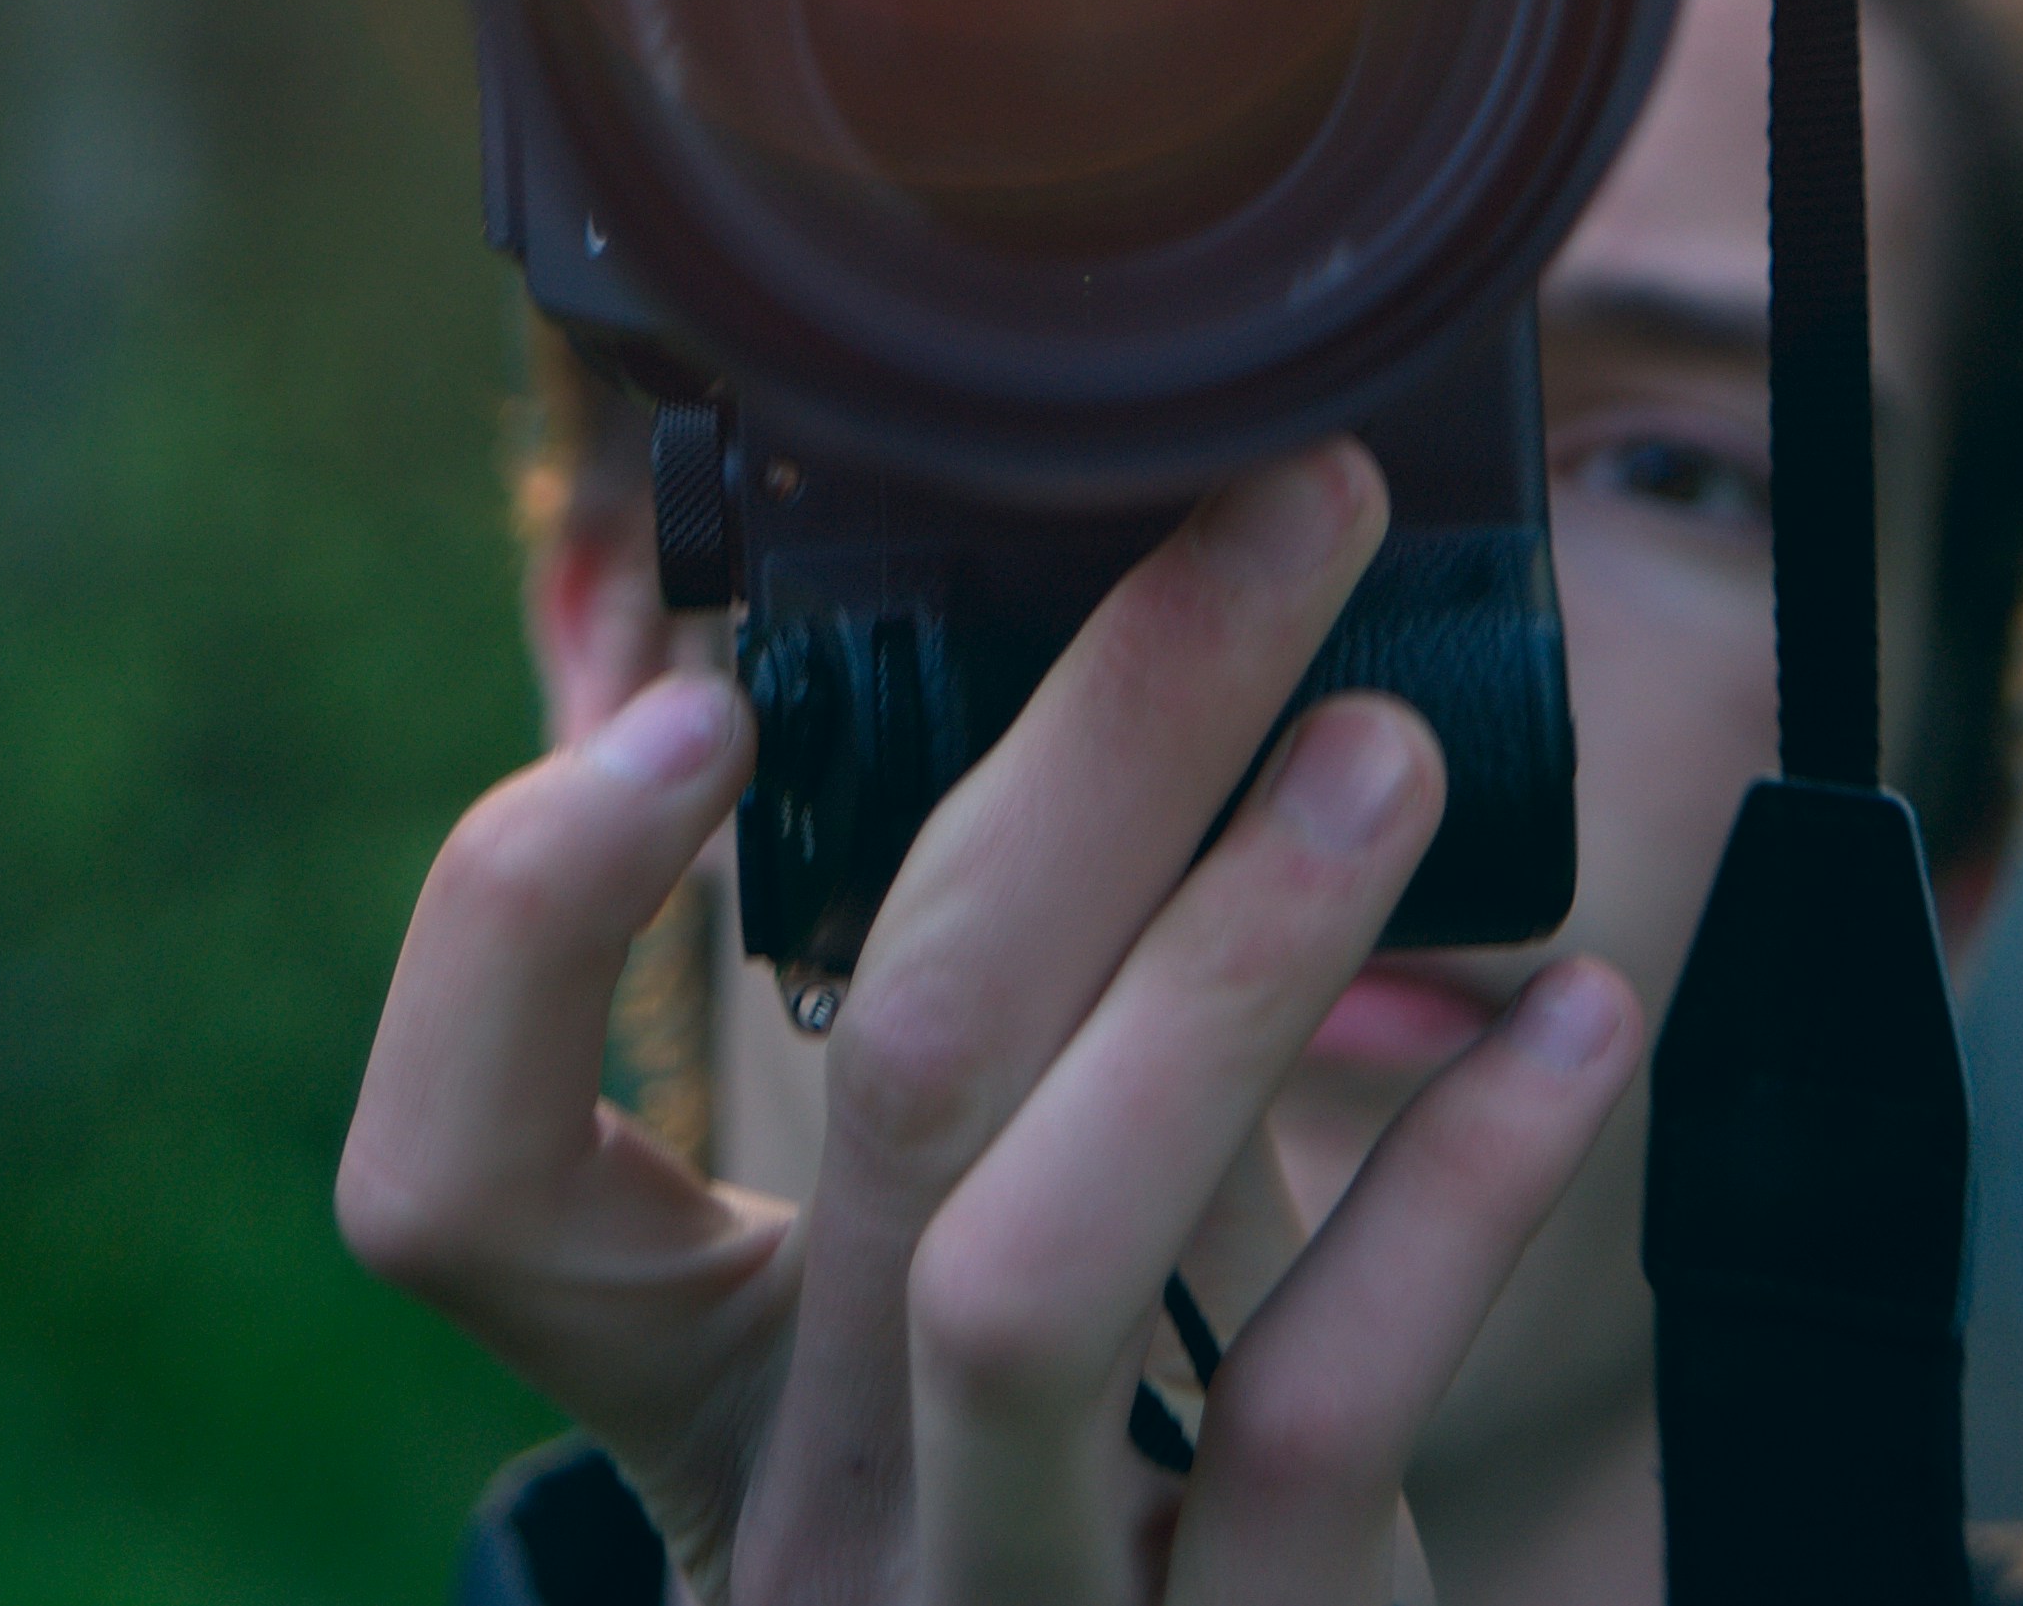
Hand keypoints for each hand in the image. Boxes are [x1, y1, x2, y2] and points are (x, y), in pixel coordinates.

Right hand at [339, 445, 1639, 1604]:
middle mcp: (812, 1532)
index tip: (705, 697)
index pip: (448, 1186)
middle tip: (1268, 520)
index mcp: (707, 1406)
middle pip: (877, 1087)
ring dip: (1231, 960)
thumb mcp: (984, 1346)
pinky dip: (1449, 1194)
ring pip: (1041, 1270)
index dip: (514, 925)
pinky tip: (1574, 1019)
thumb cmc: (1118, 1556)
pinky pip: (1307, 1430)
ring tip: (1392, 742)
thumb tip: (1071, 676)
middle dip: (1094, 750)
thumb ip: (991, 1075)